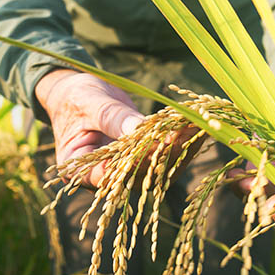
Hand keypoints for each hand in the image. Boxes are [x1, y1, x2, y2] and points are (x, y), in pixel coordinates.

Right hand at [36, 69, 199, 187]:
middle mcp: (105, 179)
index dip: (136, 161)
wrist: (76, 95)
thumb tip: (139, 129)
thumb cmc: (75, 98)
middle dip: (166, 151)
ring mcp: (125, 173)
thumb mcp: (88, 103)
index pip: (110, 175)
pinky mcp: (142, 162)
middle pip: (139, 174)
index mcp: (80, 171)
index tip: (160, 142)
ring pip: (157, 169)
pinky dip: (181, 141)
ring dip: (180, 147)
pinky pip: (164, 157)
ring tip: (199, 124)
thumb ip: (112, 118)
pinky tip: (196, 124)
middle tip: (188, 129)